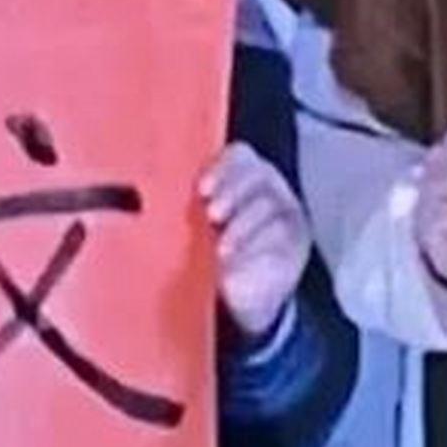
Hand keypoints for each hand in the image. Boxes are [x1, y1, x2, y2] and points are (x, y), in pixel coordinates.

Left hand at [200, 144, 312, 338]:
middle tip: (212, 216)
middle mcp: (268, 187)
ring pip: (270, 204)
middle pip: (258, 173)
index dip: (221, 167)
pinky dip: (256, 248)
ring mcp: (285, 211)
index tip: (202, 189)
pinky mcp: (296, 240)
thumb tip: (150, 201)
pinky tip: (237, 261)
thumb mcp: (194, 227)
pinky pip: (281, 235)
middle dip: (232, 192)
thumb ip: (185, 208)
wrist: (241, 292)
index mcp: (240, 174)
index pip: (239, 155)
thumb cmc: (209, 249)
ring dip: (243, 225)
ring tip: (221, 249)